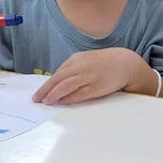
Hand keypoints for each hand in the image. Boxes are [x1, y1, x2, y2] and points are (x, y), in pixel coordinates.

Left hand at [33, 48, 151, 104]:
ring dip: (54, 95)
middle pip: (58, 79)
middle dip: (45, 90)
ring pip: (66, 86)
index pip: (58, 73)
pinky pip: (79, 94)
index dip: (47, 84)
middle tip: (36, 99)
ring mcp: (88, 77)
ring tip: (46, 102)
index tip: (39, 93)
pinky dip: (68, 98)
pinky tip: (61, 102)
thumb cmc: (104, 63)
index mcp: (76, 59)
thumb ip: (74, 69)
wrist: (125, 63)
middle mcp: (80, 67)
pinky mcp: (96, 87)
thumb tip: (59, 82)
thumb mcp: (87, 60)